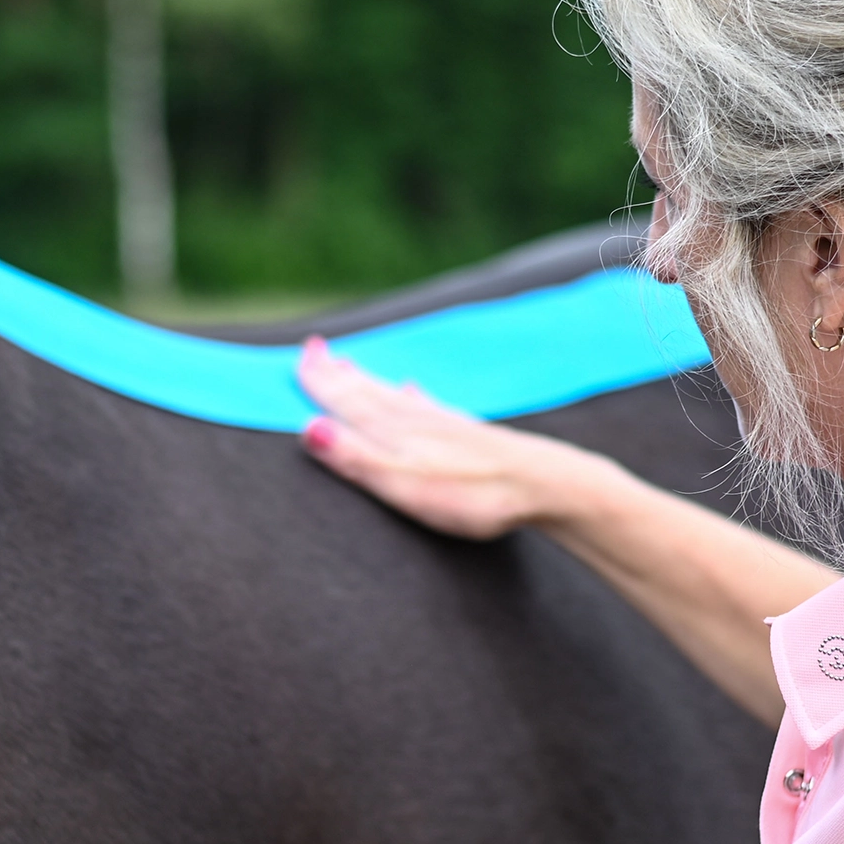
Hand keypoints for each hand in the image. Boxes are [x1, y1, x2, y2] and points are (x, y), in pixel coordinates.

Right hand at [297, 338, 613, 539]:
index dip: (321, 381)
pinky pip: (428, 406)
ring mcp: (443, 424)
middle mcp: (415, 419)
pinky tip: (414, 390)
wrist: (543, 486)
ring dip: (368, 381)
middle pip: (367, 391)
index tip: (300, 357)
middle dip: (338, 374)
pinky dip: (413, 395)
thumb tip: (306, 427)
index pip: (346, 401)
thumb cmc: (470, 493)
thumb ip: (354, 457)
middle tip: (315, 349)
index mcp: (393, 431)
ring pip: (393, 395)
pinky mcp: (467, 435)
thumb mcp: (402, 483)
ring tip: (351, 367)